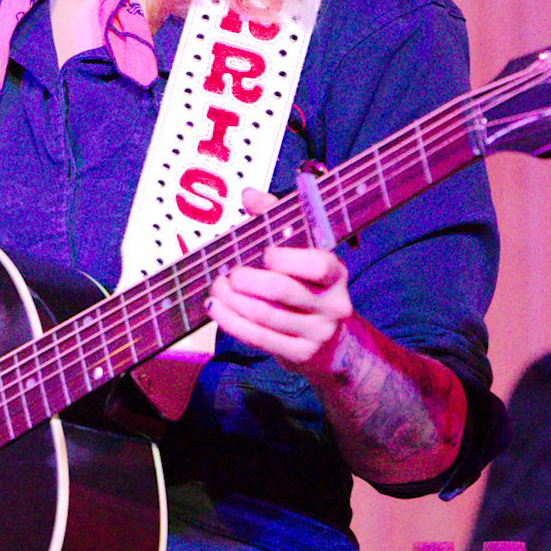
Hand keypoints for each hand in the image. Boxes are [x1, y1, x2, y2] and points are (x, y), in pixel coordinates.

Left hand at [204, 188, 352, 376]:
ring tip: (216, 288)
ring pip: (266, 316)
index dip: (288, 258)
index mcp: (334, 274)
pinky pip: (259, 338)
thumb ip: (276, 222)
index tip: (264, 253)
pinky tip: (216, 309)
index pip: (319, 264)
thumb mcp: (302, 254)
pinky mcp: (300, 354)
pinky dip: (232, 322)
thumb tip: (249, 196)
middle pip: (284, 291)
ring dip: (233, 301)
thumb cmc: (308, 288)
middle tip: (229, 274)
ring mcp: (317, 333)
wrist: (331, 345)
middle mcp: (332, 304)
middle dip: (248, 281)